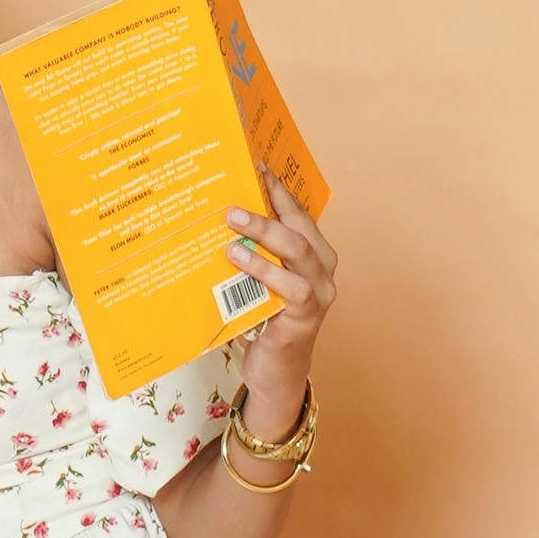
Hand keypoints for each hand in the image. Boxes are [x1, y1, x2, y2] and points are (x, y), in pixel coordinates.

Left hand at [223, 171, 335, 425]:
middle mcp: (323, 270)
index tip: (253, 165)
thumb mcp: (256, 280)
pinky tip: (238, 260)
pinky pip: (291, 288)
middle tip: (231, 201)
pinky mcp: (305, 318)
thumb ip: (250, 251)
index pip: (297, 213)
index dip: (278, 189)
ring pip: (297, 252)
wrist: (275, 373)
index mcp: (314, 253)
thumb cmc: (263, 320)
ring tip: (231, 225)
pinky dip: (264, 271)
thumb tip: (215, 216)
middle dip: (267, 208)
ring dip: (263, 235)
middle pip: (299, 228)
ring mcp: (319, 294)